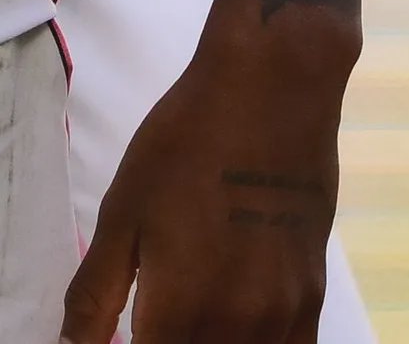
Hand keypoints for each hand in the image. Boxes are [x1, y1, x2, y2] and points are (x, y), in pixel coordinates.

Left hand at [64, 7, 351, 342]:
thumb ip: (94, 297)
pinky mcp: (313, 297)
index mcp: (179, 311)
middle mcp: (237, 328)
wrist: (273, 90)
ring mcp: (283, 317)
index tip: (116, 339)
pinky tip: (227, 331)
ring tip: (183, 323)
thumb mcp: (122, 215)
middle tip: (146, 324)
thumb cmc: (185, 145)